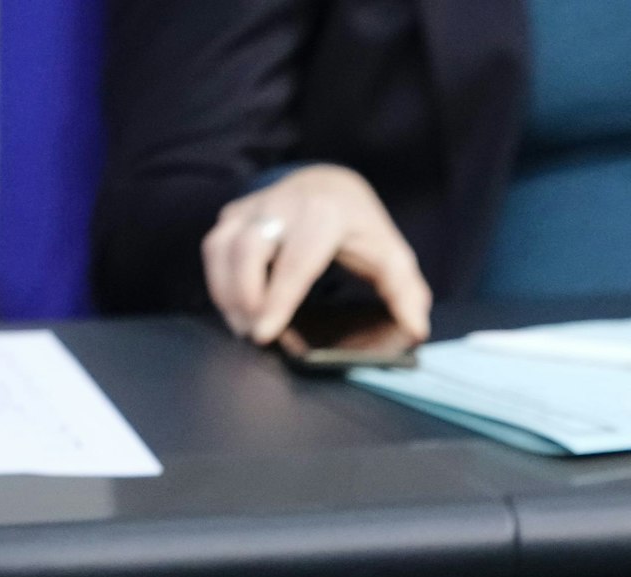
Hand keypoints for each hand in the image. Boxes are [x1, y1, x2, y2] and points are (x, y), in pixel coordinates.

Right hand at [201, 164, 431, 345]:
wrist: (330, 186)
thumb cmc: (362, 231)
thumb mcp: (393, 258)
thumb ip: (407, 295)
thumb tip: (415, 331)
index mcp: (325, 215)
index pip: (296, 261)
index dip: (278, 299)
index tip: (264, 333)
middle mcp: (283, 205)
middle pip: (248, 251)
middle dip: (244, 298)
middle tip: (253, 337)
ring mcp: (254, 207)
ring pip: (222, 247)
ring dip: (226, 293)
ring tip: (242, 328)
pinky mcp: (235, 215)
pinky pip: (214, 248)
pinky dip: (218, 281)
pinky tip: (234, 309)